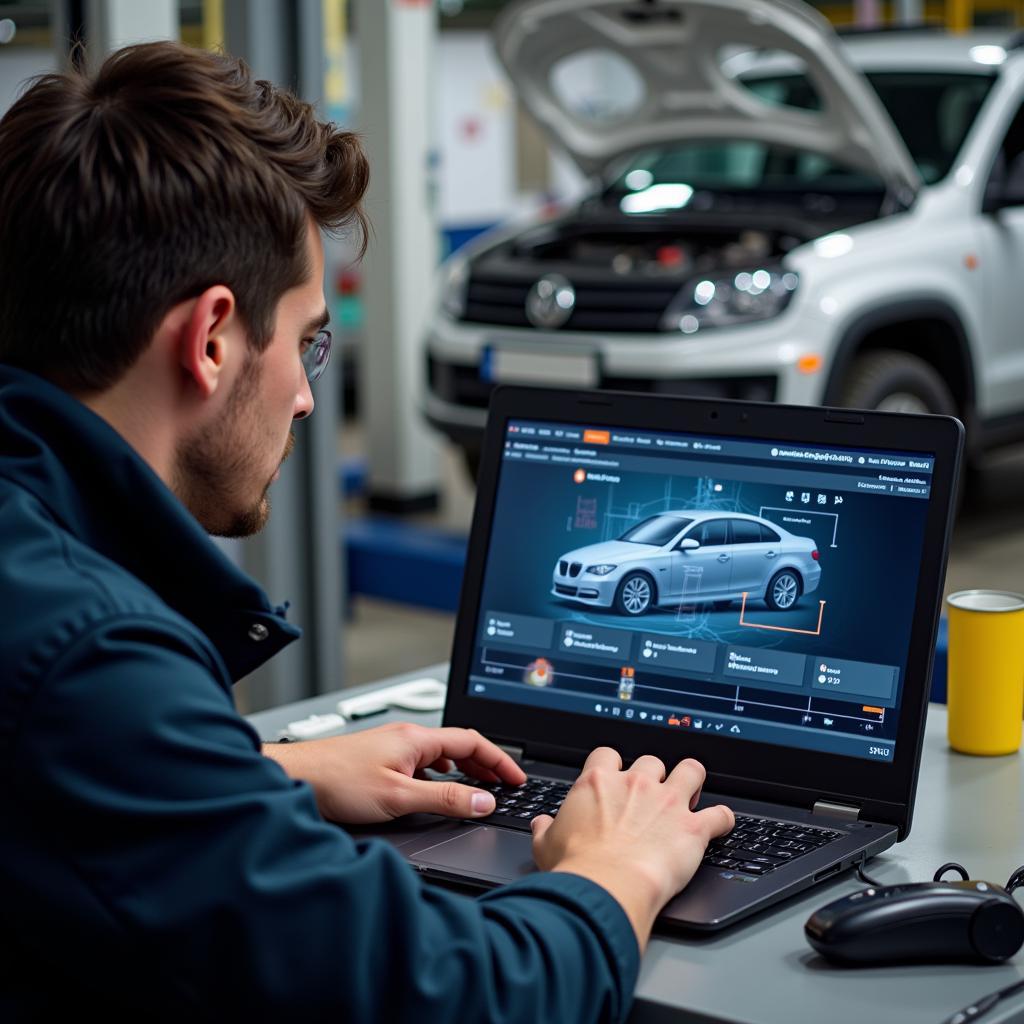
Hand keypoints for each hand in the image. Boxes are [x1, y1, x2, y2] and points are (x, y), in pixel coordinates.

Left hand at [263, 722, 525, 823]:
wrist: (295, 775)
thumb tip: (483, 802)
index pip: (473, 741)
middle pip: (459, 744)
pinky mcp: (380, 757)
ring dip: (463, 767)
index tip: (517, 778)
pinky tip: (435, 788)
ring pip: (440, 752)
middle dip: (486, 763)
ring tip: (477, 787)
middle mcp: (407, 736)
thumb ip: (445, 800)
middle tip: (505, 784)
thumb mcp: (399, 798)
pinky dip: (440, 772)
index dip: (500, 760)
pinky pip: (422, 760)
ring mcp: (393, 745)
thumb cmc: (337, 782)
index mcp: (418, 738)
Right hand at [531, 747, 733, 951]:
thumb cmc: (576, 868)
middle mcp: (636, 784)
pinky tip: (720, 825)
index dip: (613, 766)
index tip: (614, 779)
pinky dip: (722, 820)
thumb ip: (545, 829)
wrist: (606, 888)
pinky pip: (720, 814)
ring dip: (693, 781)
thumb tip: (541, 825)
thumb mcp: (546, 845)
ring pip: (691, 770)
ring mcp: (668, 802)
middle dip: (653, 776)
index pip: (608, 754)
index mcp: (598, 782)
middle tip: (651, 797)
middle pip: (651, 760)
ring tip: (691, 793)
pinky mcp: (693, 828)